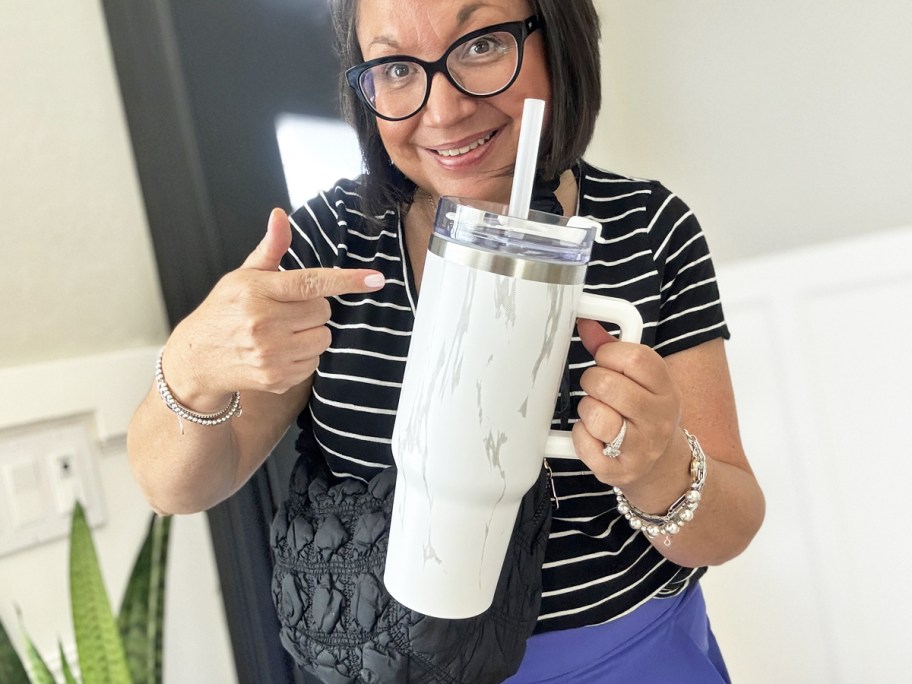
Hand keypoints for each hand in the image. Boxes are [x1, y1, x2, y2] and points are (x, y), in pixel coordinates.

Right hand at [161, 209, 384, 409]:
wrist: (197, 359)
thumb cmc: (224, 311)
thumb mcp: (243, 276)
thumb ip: (270, 249)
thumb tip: (280, 215)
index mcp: (257, 292)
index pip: (311, 283)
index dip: (347, 280)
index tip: (375, 279)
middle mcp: (264, 323)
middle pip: (323, 310)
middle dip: (311, 308)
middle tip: (286, 310)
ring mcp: (271, 353)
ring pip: (323, 337)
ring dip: (310, 333)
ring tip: (281, 331)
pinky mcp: (276, 377)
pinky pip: (314, 362)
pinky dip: (303, 355)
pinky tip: (279, 351)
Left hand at [571, 319, 683, 496]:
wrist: (662, 469)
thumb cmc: (645, 416)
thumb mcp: (641, 382)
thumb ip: (612, 349)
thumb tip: (585, 324)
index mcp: (667, 390)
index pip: (635, 357)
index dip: (609, 353)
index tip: (605, 360)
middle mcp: (659, 420)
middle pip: (609, 385)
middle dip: (592, 381)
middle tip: (596, 388)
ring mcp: (641, 448)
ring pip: (596, 416)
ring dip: (587, 409)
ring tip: (596, 413)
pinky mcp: (617, 471)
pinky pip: (583, 442)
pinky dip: (580, 436)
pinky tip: (593, 436)